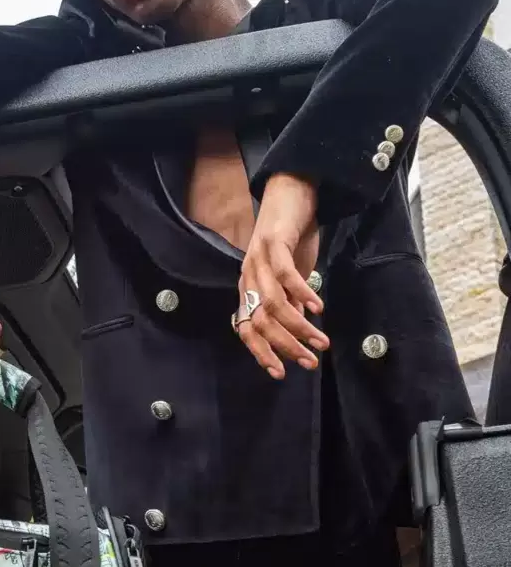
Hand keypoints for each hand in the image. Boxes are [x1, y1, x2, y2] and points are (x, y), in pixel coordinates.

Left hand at [236, 174, 329, 379]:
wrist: (291, 193)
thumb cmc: (291, 238)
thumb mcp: (289, 277)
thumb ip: (290, 303)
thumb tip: (298, 331)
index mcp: (248, 289)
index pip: (246, 330)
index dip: (261, 353)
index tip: (281, 373)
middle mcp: (248, 278)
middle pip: (260, 322)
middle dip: (286, 347)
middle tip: (311, 360)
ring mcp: (258, 260)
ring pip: (273, 304)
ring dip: (298, 327)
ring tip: (321, 340)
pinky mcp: (273, 243)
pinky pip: (286, 275)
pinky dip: (303, 294)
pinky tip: (319, 307)